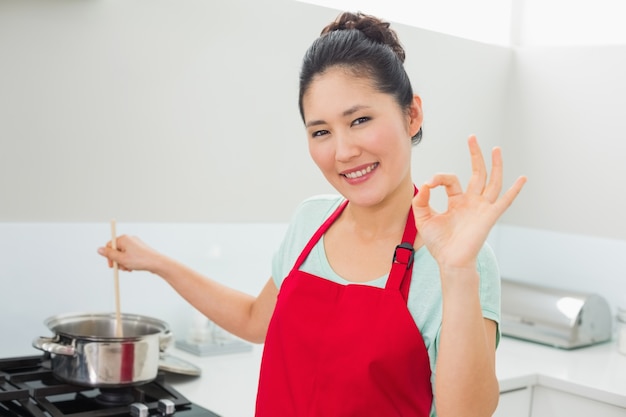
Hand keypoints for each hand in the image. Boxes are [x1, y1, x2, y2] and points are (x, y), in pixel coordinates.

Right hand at [97, 235, 160, 272]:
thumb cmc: (141, 260)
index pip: (109, 245)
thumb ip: (109, 254)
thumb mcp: (121, 259)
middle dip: (117, 260)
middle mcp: (130, 240)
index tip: (112, 265)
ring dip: (123, 263)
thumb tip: (99, 249)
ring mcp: (135, 244)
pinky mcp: (140, 250)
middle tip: (121, 268)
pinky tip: (133, 268)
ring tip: (129, 268)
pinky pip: (130, 255)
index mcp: (124, 239)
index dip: (109, 256)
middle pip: (116, 250)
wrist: (157, 263)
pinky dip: (129, 262)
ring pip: (123, 254)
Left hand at [412, 135, 525, 268]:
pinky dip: (514, 190)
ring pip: (492, 181)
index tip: (429, 184)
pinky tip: (522, 179)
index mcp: (457, 201)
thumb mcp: (424, 219)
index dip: (439, 178)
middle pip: (477, 173)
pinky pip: (505, 201)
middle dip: (475, 155)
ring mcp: (482, 208)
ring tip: (496, 148)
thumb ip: (421, 201)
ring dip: (495, 165)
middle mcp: (472, 202)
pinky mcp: (489, 216)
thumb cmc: (439, 243)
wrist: (450, 261)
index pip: (450, 179)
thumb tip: (426, 184)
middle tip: (472, 137)